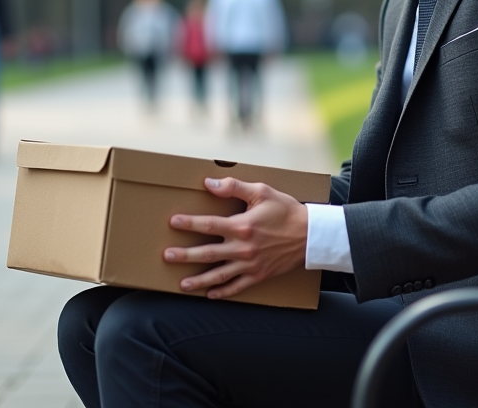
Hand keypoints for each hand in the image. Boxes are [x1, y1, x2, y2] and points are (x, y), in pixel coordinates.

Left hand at [164, 177, 307, 299]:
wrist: (311, 236)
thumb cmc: (286, 210)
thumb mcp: (262, 192)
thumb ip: (234, 187)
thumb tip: (209, 183)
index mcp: (242, 226)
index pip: (209, 224)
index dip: (189, 223)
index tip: (173, 222)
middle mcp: (243, 248)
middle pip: (207, 253)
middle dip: (185, 256)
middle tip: (167, 257)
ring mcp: (250, 265)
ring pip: (219, 275)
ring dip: (199, 281)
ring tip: (182, 284)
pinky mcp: (258, 275)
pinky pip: (237, 288)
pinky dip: (222, 292)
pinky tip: (210, 294)